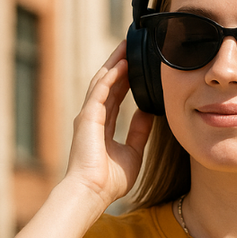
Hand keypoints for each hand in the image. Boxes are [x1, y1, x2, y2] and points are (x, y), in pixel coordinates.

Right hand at [65, 41, 152, 209]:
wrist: (93, 192)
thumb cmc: (110, 180)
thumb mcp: (133, 152)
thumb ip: (139, 132)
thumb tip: (148, 114)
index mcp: (103, 125)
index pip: (117, 95)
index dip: (126, 79)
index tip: (137, 64)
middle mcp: (94, 116)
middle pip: (109, 82)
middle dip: (120, 63)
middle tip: (132, 44)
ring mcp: (89, 115)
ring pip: (103, 81)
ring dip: (115, 63)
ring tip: (127, 45)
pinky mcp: (87, 117)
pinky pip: (100, 91)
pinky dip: (111, 76)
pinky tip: (123, 63)